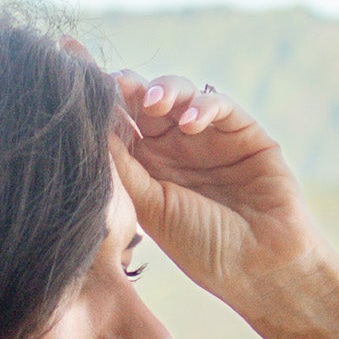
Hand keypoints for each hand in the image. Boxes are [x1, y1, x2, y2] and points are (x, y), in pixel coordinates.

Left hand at [110, 71, 328, 315]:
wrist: (261, 267)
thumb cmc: (202, 248)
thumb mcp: (151, 208)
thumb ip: (122, 167)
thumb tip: (89, 126)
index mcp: (146, 168)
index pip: (118, 124)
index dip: (101, 97)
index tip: (77, 71)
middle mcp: (175, 148)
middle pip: (145, 100)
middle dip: (128, 86)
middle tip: (116, 83)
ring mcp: (209, 137)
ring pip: (180, 93)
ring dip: (164, 90)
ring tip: (153, 102)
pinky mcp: (244, 131)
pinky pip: (218, 104)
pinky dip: (201, 106)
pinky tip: (189, 123)